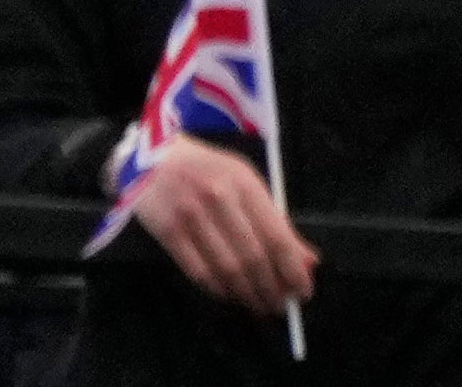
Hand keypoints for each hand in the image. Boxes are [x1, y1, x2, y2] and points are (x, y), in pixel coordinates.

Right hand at [124, 131, 313, 312]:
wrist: (151, 156)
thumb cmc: (207, 171)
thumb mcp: (245, 184)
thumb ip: (278, 222)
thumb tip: (309, 263)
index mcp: (243, 183)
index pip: (277, 237)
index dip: (293, 272)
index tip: (302, 293)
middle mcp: (217, 197)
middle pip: (253, 258)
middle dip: (271, 290)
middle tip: (279, 306)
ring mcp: (189, 214)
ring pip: (227, 269)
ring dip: (247, 295)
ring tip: (257, 305)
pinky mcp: (166, 229)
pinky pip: (198, 272)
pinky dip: (218, 290)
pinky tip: (229, 294)